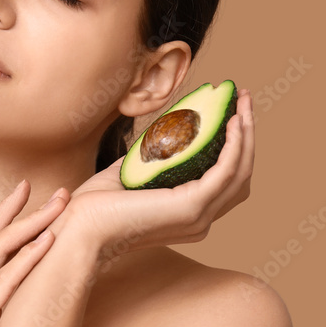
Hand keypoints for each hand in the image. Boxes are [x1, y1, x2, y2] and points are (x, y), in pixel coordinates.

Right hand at [0, 182, 70, 326]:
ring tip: (60, 205)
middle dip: (18, 209)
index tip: (28, 195)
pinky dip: (27, 259)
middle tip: (52, 189)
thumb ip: (6, 316)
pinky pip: (4, 283)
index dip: (5, 218)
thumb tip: (38, 301)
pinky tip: (50, 242)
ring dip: (31, 224)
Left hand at [50, 87, 254, 258]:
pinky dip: (234, 146)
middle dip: (248, 135)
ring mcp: (198, 217)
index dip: (237, 149)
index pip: (227, 182)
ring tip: (245, 103)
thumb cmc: (95, 205)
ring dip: (246, 134)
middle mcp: (201, 221)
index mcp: (189, 216)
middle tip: (246, 100)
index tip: (235, 114)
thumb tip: (160, 131)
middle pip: (241, 175)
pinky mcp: (191, 207)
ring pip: (239, 172)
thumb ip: (150, 158)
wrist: (77, 226)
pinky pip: (225, 172)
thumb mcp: (131, 173)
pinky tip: (232, 123)